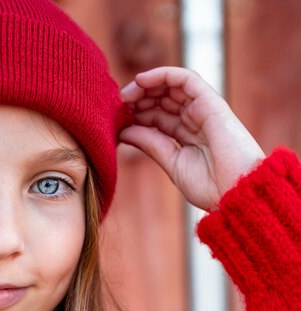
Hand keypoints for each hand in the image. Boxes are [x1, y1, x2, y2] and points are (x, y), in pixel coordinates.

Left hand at [119, 66, 264, 210]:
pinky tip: (141, 80)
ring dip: (146, 86)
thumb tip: (124, 131)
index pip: (158, 117)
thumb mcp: (171, 163)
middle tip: (118, 104)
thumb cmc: (210, 187)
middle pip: (163, 100)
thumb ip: (150, 144)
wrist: (235, 194)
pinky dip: (163, 74)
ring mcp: (204, 109)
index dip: (137, 114)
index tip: (118, 119)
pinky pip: (185, 78)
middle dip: (139, 98)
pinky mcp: (211, 102)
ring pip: (171, 86)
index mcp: (188, 136)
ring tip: (125, 95)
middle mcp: (196, 119)